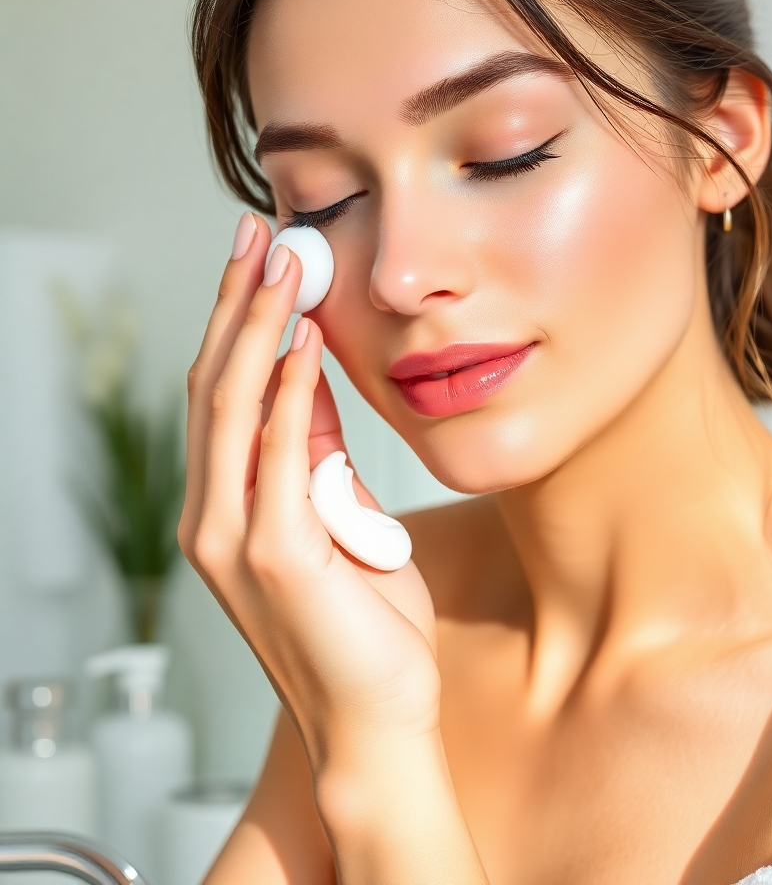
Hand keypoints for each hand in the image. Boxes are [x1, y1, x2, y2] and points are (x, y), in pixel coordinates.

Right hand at [177, 213, 438, 775]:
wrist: (377, 718)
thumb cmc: (365, 625)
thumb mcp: (339, 522)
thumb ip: (314, 457)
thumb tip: (306, 379)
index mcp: (227, 508)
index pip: (223, 395)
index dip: (240, 322)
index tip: (264, 259)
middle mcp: (213, 518)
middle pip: (215, 384)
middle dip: (239, 303)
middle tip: (260, 233)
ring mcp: (235, 537)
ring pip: (232, 405)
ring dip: (259, 325)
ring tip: (284, 259)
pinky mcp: (275, 555)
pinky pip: (277, 452)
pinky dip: (286, 388)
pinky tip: (303, 337)